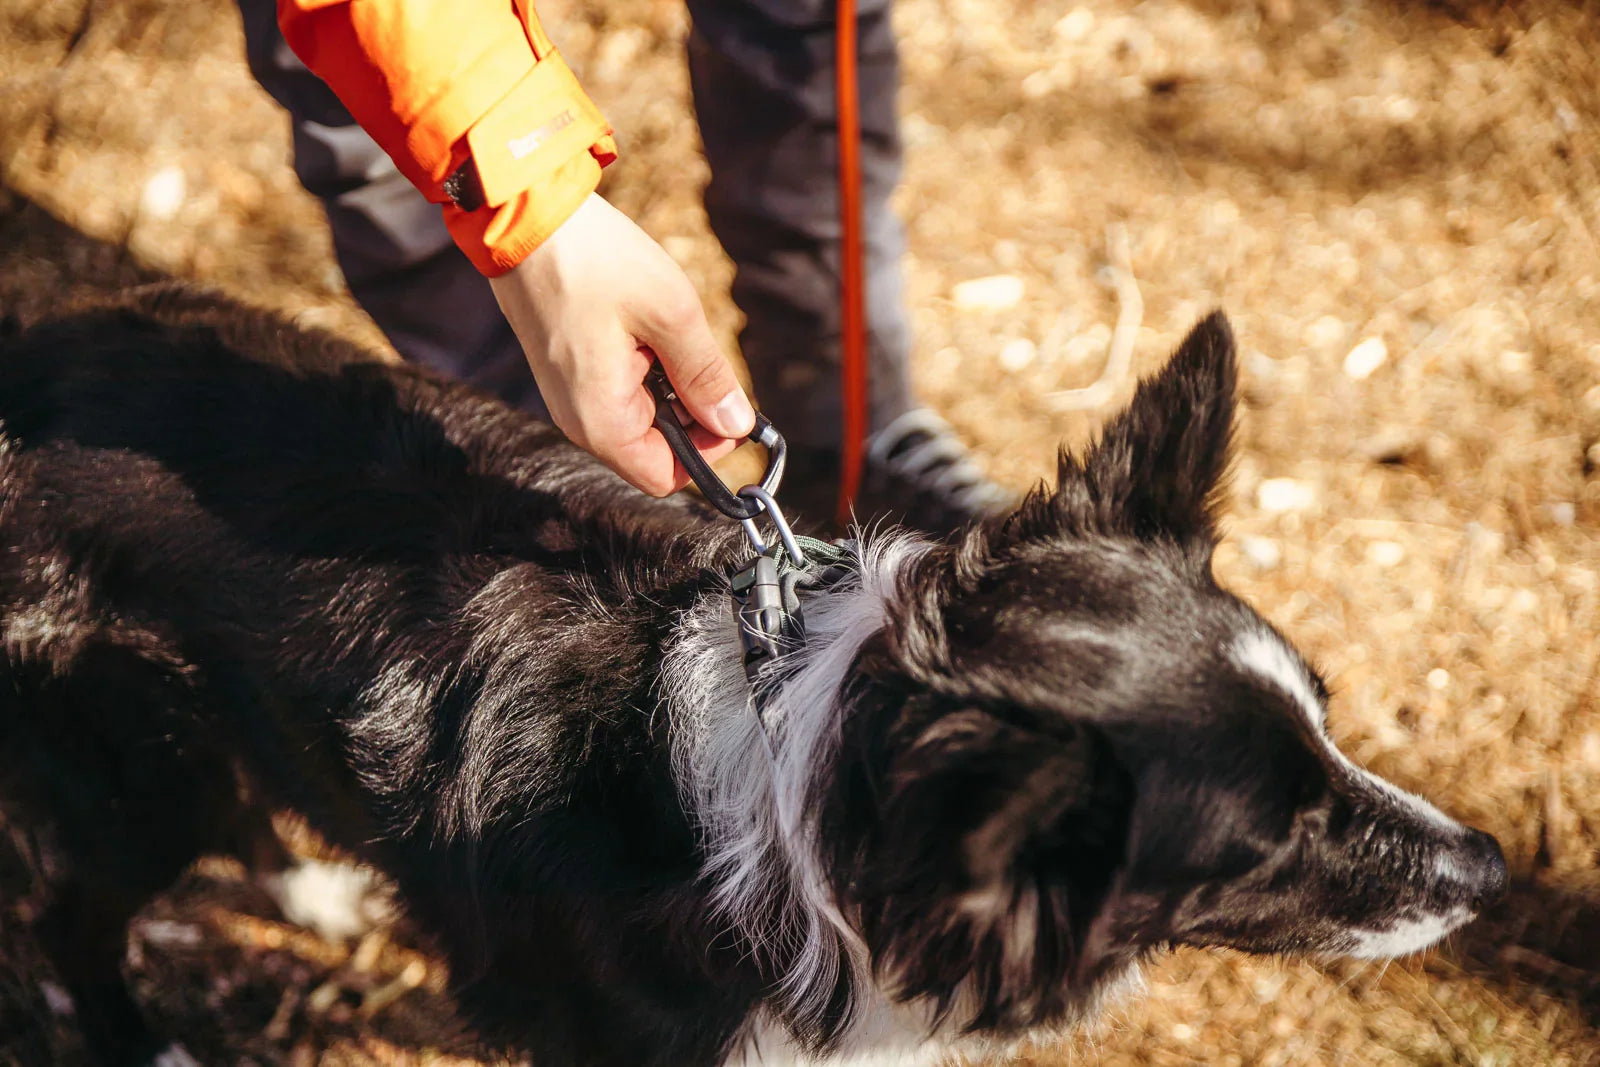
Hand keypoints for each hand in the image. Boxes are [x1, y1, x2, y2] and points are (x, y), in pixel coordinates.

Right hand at [489, 192, 754, 495]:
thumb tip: (737, 422)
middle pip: (656, 448)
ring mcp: (572, 397)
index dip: (708, 450)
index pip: (666, 476)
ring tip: (665, 329)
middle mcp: (580, 421)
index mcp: (601, 423)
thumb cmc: (593, 262)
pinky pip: (621, 389)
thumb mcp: (670, 315)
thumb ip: (707, 375)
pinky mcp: (570, 371)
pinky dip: (647, 366)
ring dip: (670, 383)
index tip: (729, 407)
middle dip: (690, 410)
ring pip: (643, 415)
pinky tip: (645, 324)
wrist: (524, 217)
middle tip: (697, 353)